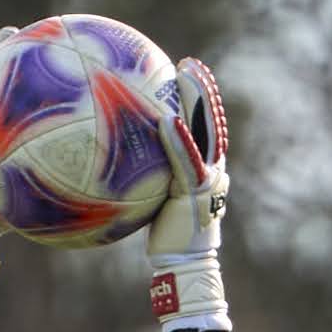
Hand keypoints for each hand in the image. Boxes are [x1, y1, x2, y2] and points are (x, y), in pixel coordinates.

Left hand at [143, 55, 232, 331]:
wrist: (186, 268)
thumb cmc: (167, 242)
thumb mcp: (157, 206)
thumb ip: (148, 181)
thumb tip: (119, 169)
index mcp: (206, 170)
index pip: (205, 128)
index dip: (201, 101)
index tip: (189, 75)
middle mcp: (212, 169)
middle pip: (211, 121)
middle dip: (204, 91)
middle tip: (191, 64)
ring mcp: (208, 178)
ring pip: (205, 131)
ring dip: (197, 101)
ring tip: (186, 74)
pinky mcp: (196, 191)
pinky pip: (186, 159)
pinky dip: (177, 139)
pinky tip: (164, 118)